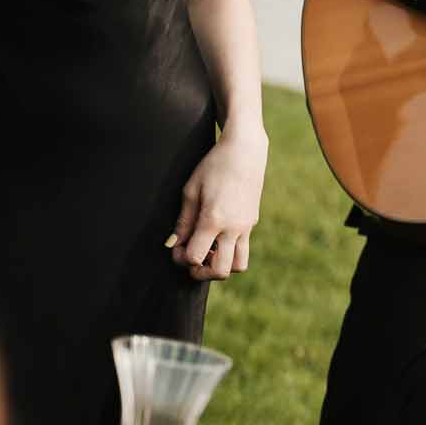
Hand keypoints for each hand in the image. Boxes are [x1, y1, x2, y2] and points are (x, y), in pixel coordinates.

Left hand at [168, 129, 266, 280]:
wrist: (245, 151)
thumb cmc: (214, 166)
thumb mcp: (191, 190)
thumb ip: (183, 221)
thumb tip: (173, 244)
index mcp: (214, 220)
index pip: (195, 256)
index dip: (181, 258)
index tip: (175, 247)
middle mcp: (233, 228)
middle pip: (221, 271)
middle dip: (202, 273)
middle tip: (191, 261)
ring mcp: (246, 227)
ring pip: (239, 266)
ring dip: (222, 266)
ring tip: (209, 253)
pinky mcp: (252, 223)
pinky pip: (243, 249)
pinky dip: (229, 252)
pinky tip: (218, 237)